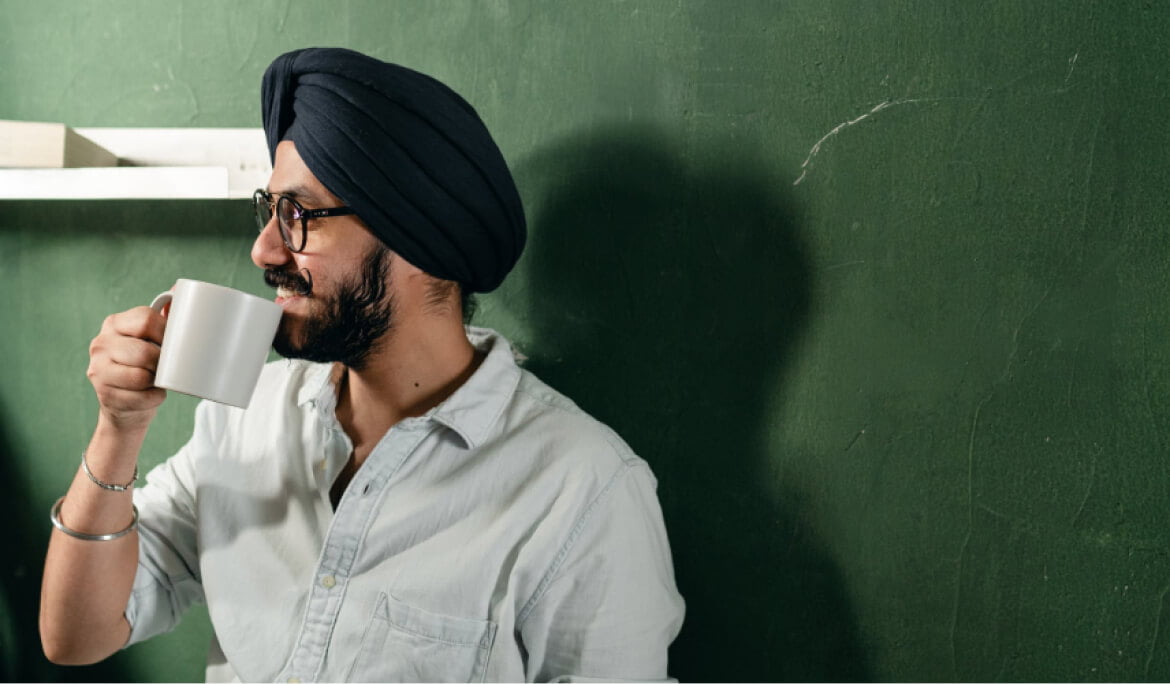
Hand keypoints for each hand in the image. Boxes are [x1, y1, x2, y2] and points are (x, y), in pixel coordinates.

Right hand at [87, 306, 167, 431]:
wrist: (126, 404)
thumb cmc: (146, 364)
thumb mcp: (152, 338)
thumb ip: (164, 316)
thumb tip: (179, 288)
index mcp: (114, 323)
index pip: (145, 319)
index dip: (166, 332)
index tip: (174, 343)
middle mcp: (101, 343)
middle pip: (144, 351)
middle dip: (163, 362)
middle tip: (167, 366)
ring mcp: (98, 370)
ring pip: (141, 376)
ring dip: (157, 381)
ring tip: (158, 379)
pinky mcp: (104, 395)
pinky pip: (141, 397)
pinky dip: (155, 398)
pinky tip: (152, 394)